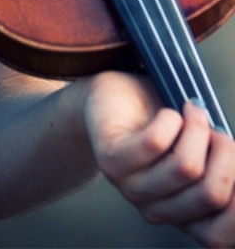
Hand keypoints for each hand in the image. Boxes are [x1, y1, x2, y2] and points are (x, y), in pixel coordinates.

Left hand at [84, 71, 234, 246]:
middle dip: (226, 153)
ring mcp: (132, 189)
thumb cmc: (165, 123)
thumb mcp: (202, 149)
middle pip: (211, 193)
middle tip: (217, 129)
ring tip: (193, 111)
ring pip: (186, 166)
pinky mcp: (112, 162)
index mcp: (183, 216)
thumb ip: (221, 165)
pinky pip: (155, 143)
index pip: (220, 236)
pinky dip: (171, 120)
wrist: (112, 99)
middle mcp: (158, 211)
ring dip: (198, 129)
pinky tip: (169, 112)